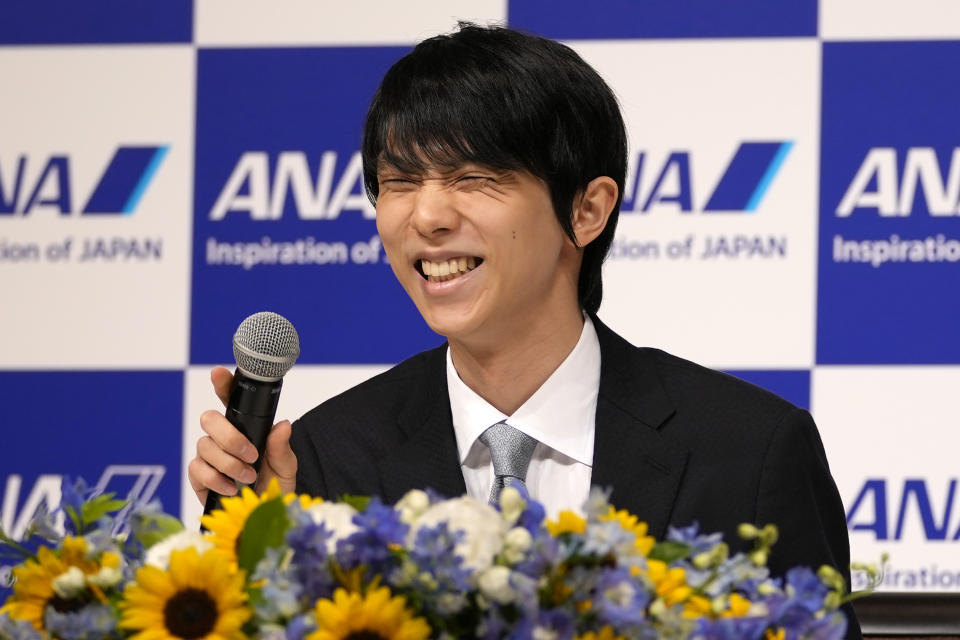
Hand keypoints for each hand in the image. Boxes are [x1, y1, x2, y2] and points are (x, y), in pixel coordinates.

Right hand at [187, 366, 297, 504]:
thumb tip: (283, 425)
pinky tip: (231, 488)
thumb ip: (282, 447)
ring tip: (248, 478)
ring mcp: (209, 455)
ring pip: (205, 446)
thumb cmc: (275, 484)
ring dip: (229, 464)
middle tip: (251, 455)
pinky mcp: (199, 476)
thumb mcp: (286, 466)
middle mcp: (223, 437)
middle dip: (230, 437)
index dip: (222, 384)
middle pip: (209, 419)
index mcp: (245, 426)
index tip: (218, 374)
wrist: (264, 513)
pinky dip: (215, 479)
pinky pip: (196, 469)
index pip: (229, 399)